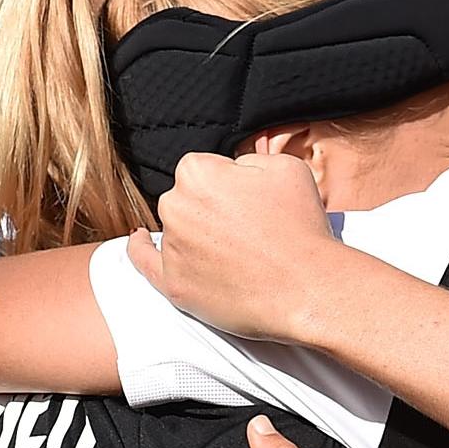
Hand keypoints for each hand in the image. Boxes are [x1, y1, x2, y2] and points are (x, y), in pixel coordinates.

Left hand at [128, 152, 342, 343]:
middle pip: (185, 199)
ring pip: (176, 229)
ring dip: (197, 235)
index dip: (228, 185)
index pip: (202, 169)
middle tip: (249, 229)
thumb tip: (234, 170)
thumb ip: (248, 159)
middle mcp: (175, 206)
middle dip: (210, 209)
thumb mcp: (286, 168)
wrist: (309, 288)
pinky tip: (139, 240)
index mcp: (197, 172)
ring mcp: (172, 247)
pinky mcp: (174, 284)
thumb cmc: (301, 228)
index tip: (249, 202)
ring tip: (238, 253)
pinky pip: (145, 262)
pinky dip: (140, 249)